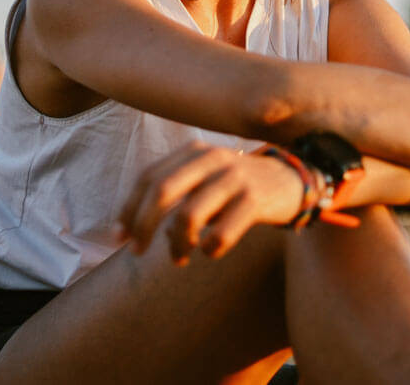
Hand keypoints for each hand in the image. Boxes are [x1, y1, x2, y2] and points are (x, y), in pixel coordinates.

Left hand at [116, 141, 303, 264]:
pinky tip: (211, 250)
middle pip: (162, 191)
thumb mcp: (204, 180)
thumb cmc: (236, 187)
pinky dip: (209, 248)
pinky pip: (221, 233)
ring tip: (179, 257)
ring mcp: (234, 178)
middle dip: (143, 225)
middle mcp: (211, 159)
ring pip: (189, 216)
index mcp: (193, 152)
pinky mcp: (254, 199)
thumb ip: (174, 197)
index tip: (118, 236)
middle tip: (136, 251)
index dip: (129, 207)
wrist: (291, 181)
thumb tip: (139, 233)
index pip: (149, 177)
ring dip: (177, 244)